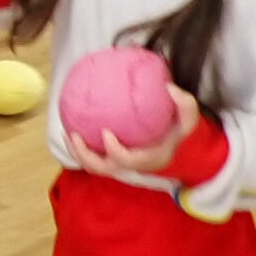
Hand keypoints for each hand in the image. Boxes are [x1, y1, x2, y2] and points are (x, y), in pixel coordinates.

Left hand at [67, 86, 201, 179]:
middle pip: (103, 169)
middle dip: (85, 155)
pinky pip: (93, 158)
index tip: (105, 131)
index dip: (114, 150)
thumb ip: (184, 104)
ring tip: (66, 133)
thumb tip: (168, 86)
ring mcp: (121, 165)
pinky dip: (80, 148)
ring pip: (94, 167)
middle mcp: (132, 165)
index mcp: (149, 158)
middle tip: (73, 135)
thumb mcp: (189, 119)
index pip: (128, 161)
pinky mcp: (113, 160)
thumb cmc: (180, 132)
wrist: (178, 147)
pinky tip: (72, 129)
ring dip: (77, 153)